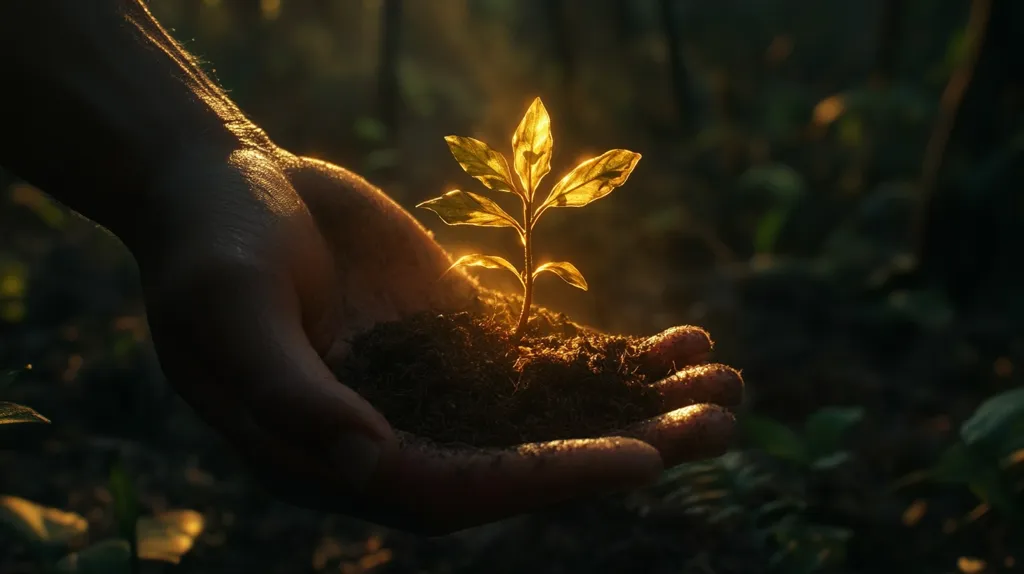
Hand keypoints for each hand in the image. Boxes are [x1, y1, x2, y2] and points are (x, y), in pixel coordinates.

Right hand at [135, 146, 742, 534]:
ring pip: (554, 412)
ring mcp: (439, 386)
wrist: (225, 182)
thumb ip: (290, 390)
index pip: (452, 490)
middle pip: (526, 460)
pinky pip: (550, 355)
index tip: (636, 459)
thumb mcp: (230, 311)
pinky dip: (617, 355)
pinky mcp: (465, 337)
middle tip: (719, 426)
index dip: (544, 478)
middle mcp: (400, 434)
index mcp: (336, 456)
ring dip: (642, 405)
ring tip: (728, 385)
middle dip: (625, 447)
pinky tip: (684, 342)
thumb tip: (369, 457)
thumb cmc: (208, 248)